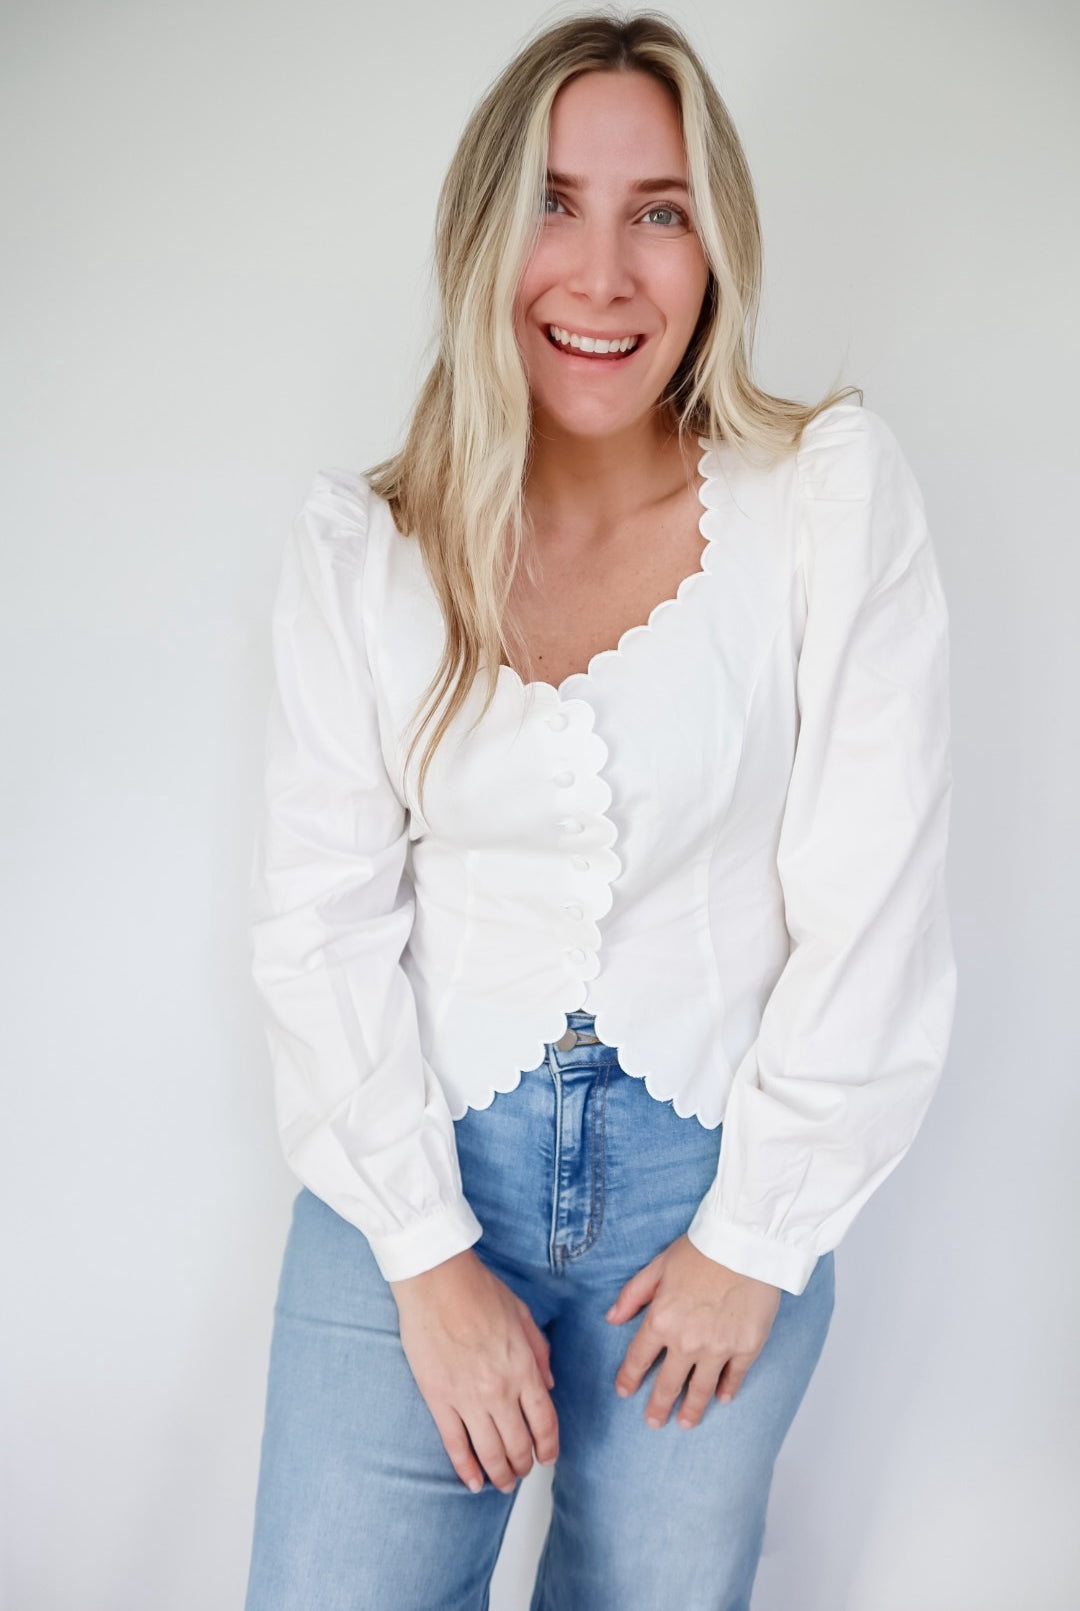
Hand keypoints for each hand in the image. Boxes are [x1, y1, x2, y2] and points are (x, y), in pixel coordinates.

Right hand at [390, 1248, 558, 1493]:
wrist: (436, 1281)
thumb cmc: (479, 1290)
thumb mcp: (523, 1315)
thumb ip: (539, 1353)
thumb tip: (548, 1386)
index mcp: (523, 1368)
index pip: (544, 1423)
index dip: (548, 1447)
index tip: (547, 1457)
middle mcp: (499, 1390)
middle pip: (518, 1444)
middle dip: (524, 1465)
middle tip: (522, 1471)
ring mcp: (467, 1398)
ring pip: (490, 1452)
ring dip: (500, 1474)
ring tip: (503, 1482)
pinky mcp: (438, 1400)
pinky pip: (455, 1446)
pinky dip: (466, 1469)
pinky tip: (473, 1482)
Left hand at [606, 1234, 780, 1428]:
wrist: (745, 1242)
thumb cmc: (701, 1249)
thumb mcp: (658, 1266)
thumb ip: (633, 1295)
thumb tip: (612, 1318)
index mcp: (661, 1320)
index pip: (639, 1359)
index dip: (629, 1378)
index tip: (625, 1392)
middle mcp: (687, 1341)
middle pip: (669, 1384)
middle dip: (658, 1406)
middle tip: (653, 1422)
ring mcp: (718, 1348)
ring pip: (701, 1389)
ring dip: (692, 1410)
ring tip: (685, 1423)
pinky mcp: (746, 1347)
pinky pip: (734, 1377)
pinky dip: (728, 1390)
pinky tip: (722, 1400)